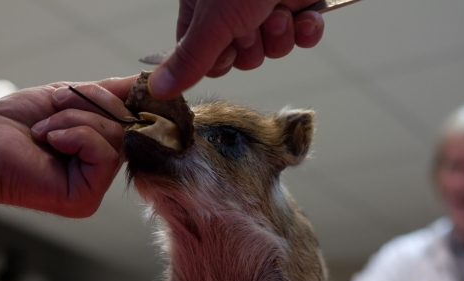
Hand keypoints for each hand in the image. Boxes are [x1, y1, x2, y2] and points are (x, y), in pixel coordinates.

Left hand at [0, 76, 136, 217]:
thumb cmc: (14, 123)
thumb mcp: (67, 97)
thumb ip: (105, 93)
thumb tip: (141, 82)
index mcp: (99, 149)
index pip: (130, 121)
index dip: (121, 100)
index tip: (104, 88)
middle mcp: (101, 170)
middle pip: (125, 127)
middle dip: (90, 105)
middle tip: (56, 106)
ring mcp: (95, 186)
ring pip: (115, 138)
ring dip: (75, 120)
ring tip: (45, 129)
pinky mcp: (87, 198)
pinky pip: (104, 154)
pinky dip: (75, 136)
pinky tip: (51, 141)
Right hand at [148, 0, 324, 97]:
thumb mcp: (214, 20)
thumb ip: (190, 59)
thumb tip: (157, 90)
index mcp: (202, 5)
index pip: (201, 55)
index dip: (217, 60)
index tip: (224, 48)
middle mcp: (232, 7)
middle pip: (240, 57)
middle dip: (252, 45)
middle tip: (254, 21)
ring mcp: (267, 6)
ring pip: (271, 50)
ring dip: (279, 35)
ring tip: (279, 11)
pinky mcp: (300, 5)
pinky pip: (302, 37)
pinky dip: (306, 31)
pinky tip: (306, 17)